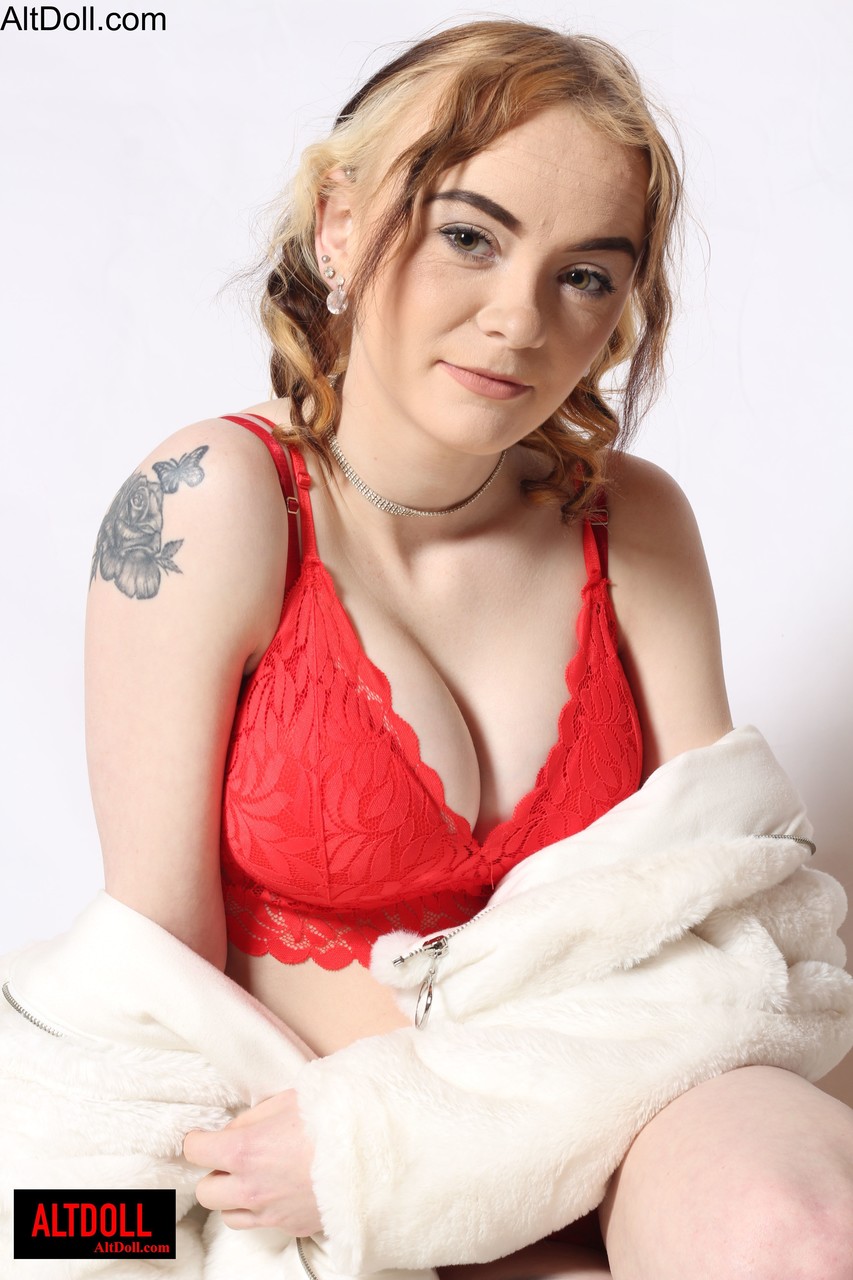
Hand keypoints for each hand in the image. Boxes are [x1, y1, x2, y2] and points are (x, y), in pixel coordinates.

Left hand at [183, 1088, 321, 1233]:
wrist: (374, 1153)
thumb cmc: (333, 1119)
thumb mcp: (288, 1100)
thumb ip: (253, 1117)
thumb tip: (234, 1129)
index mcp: (244, 1151)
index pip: (194, 1151)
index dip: (198, 1140)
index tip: (205, 1136)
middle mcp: (251, 1188)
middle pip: (205, 1191)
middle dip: (214, 1172)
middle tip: (233, 1157)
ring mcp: (271, 1213)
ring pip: (229, 1215)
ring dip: (235, 1196)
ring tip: (256, 1176)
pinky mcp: (292, 1226)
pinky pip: (263, 1222)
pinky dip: (264, 1208)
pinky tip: (283, 1188)